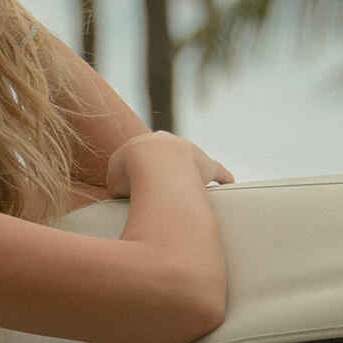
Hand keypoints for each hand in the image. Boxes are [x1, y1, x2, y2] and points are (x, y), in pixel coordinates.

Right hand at [106, 131, 233, 197]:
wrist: (149, 162)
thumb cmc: (128, 174)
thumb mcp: (113, 181)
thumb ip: (119, 187)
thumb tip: (124, 201)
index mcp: (142, 144)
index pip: (142, 154)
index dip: (140, 168)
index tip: (141, 179)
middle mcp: (167, 142)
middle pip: (169, 154)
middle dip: (167, 165)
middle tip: (164, 182)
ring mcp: (188, 152)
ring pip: (193, 162)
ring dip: (193, 172)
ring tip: (194, 186)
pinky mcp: (206, 165)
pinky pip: (218, 171)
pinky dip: (223, 176)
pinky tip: (229, 183)